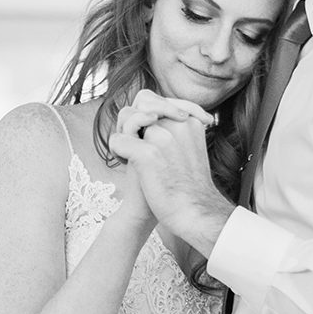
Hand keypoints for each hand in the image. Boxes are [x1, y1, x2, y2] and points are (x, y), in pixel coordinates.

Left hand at [108, 91, 232, 254]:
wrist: (195, 214)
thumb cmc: (189, 186)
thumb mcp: (189, 149)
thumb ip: (174, 130)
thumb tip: (151, 114)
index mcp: (189, 120)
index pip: (157, 99)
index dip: (146, 114)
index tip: (150, 135)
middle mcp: (178, 123)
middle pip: (141, 102)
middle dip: (133, 119)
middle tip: (136, 141)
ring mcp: (162, 137)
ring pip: (127, 117)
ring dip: (124, 133)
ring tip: (132, 154)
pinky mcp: (147, 153)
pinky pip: (117, 139)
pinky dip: (117, 151)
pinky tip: (126, 164)